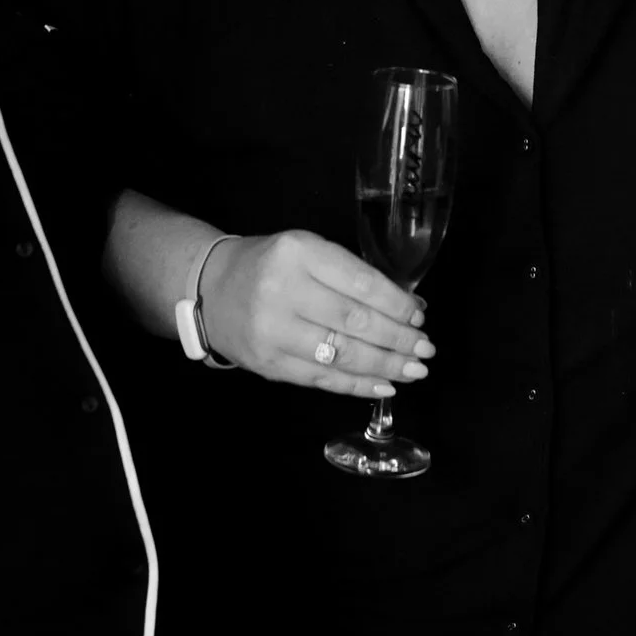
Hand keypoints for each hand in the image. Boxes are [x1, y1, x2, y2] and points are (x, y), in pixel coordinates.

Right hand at [201, 228, 433, 398]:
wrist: (210, 289)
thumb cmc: (270, 267)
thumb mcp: (306, 251)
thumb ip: (350, 275)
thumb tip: (407, 307)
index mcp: (298, 253)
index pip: (359, 282)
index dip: (396, 304)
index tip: (419, 316)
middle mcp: (283, 291)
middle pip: (354, 321)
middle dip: (397, 339)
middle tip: (425, 348)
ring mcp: (272, 331)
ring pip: (341, 354)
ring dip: (384, 366)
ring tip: (413, 370)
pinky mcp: (268, 364)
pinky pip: (321, 378)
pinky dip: (356, 384)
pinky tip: (383, 384)